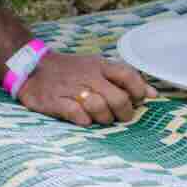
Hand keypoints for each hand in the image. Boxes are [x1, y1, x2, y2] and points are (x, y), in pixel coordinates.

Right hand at [16, 48, 153, 126]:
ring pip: (99, 107)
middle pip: (118, 98)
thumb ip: (125, 79)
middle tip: (120, 117)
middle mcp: (88, 76)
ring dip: (104, 118)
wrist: (33, 68)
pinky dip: (83, 120)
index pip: (128, 75)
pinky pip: (76, 114)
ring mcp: (71, 89)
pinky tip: (84, 120)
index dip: (138, 91)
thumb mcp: (98, 67)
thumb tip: (153, 95)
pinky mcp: (54, 101)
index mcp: (100, 66)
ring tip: (100, 119)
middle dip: (124, 113)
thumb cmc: (72, 71)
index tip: (136, 101)